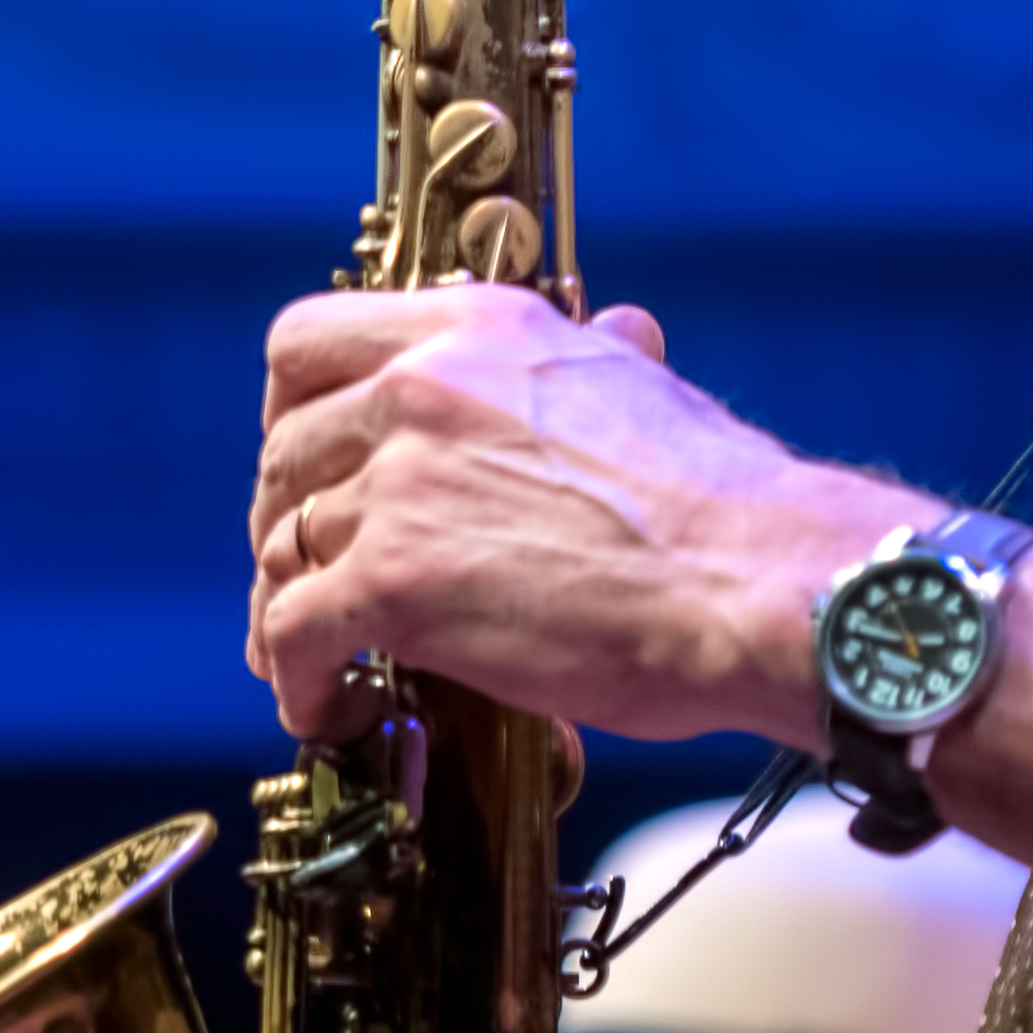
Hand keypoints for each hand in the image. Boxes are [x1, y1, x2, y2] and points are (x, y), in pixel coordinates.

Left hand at [250, 283, 901, 743]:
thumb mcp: (646, 385)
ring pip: (282, 543)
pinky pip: (293, 630)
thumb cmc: (719, 502)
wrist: (750, 583)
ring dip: (283, 605)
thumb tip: (620, 326)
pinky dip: (294, 678)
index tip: (304, 455)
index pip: (309, 340)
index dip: (288, 406)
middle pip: (285, 449)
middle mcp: (421, 388)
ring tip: (309, 656)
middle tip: (310, 567)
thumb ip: (602, 355)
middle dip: (284, 517)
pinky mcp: (393, 584)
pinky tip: (325, 706)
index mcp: (475, 329)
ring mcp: (399, 485)